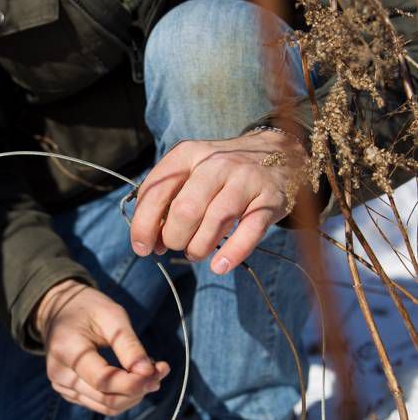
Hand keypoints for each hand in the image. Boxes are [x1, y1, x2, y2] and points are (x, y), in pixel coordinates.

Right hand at [34, 279, 169, 414]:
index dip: (133, 382)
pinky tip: (135, 376)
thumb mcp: (112, 316)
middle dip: (139, 389)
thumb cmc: (88, 308)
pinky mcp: (70, 393)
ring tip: (152, 372)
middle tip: (162, 370)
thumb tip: (148, 373)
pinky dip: (124, 395)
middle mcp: (59, 374)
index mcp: (66, 350)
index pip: (103, 380)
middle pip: (107, 399)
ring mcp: (62, 386)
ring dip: (135, 395)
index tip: (159, 371)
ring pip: (107, 407)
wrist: (59, 310)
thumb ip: (129, 346)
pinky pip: (102, 404)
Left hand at [130, 129, 307, 271]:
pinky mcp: (270, 199)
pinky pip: (250, 231)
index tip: (143, 247)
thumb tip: (148, 242)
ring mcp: (246, 179)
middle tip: (177, 245)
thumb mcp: (189, 172)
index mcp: (188, 154)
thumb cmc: (221, 173)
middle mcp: (216, 163)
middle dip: (174, 238)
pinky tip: (220, 266)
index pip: (156, 191)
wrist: (276, 153)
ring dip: (199, 247)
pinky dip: (233, 253)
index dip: (144, 225)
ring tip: (196, 252)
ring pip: (216, 220)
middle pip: (185, 210)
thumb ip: (166, 201)